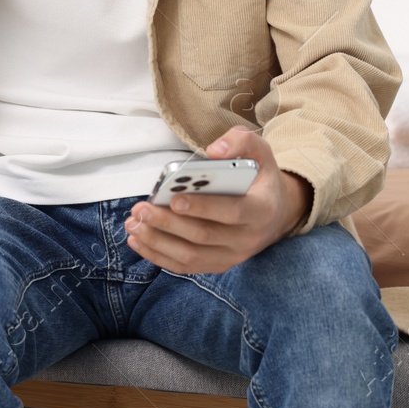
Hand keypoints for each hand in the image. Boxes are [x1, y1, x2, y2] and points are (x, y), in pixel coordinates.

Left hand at [123, 126, 312, 274]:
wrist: (275, 212)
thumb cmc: (259, 177)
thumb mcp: (259, 151)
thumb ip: (239, 142)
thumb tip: (213, 151)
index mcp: (262, 209)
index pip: (233, 212)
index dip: (203, 207)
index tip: (174, 199)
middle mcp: (248, 238)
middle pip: (204, 235)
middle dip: (168, 223)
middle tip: (141, 209)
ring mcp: (232, 255)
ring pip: (191, 255)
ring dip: (158, 241)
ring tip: (133, 224)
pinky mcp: (218, 265)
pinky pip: (186, 266)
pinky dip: (159, 255)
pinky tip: (138, 240)